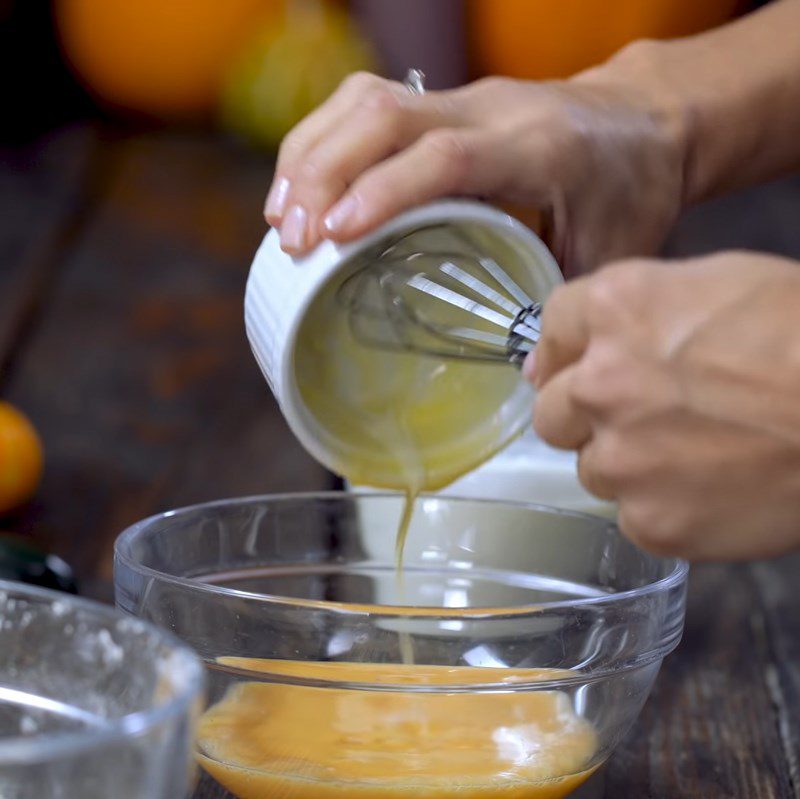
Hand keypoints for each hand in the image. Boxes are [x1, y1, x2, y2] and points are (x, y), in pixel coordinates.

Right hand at [264, 64, 686, 274]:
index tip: (334, 238)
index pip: (445, 158)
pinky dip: (323, 143)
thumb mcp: (611, 254)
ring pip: (365, 100)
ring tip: (283, 221)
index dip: (383, 193)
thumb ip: (562, 305)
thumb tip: (523, 374)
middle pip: (386, 114)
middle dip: (324, 174)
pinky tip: (303, 188)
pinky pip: (365, 105)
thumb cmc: (630, 189)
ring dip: (311, 155)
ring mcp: (461, 100)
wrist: (644, 120)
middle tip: (292, 241)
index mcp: (536, 147)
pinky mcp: (440, 104)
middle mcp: (489, 111)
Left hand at [530, 252, 799, 560]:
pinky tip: (712, 490)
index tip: (579, 369)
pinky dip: (664, 508)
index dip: (566, 354)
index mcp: (614, 310)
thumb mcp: (716, 283)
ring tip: (697, 453)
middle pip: (551, 412)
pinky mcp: (652, 522)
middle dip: (586, 415)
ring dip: (629, 464)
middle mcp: (599, 384)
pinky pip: (633, 517)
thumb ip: (626, 310)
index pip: (551, 331)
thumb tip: (548, 361)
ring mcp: (622, 460)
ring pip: (593, 469)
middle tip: (647, 416)